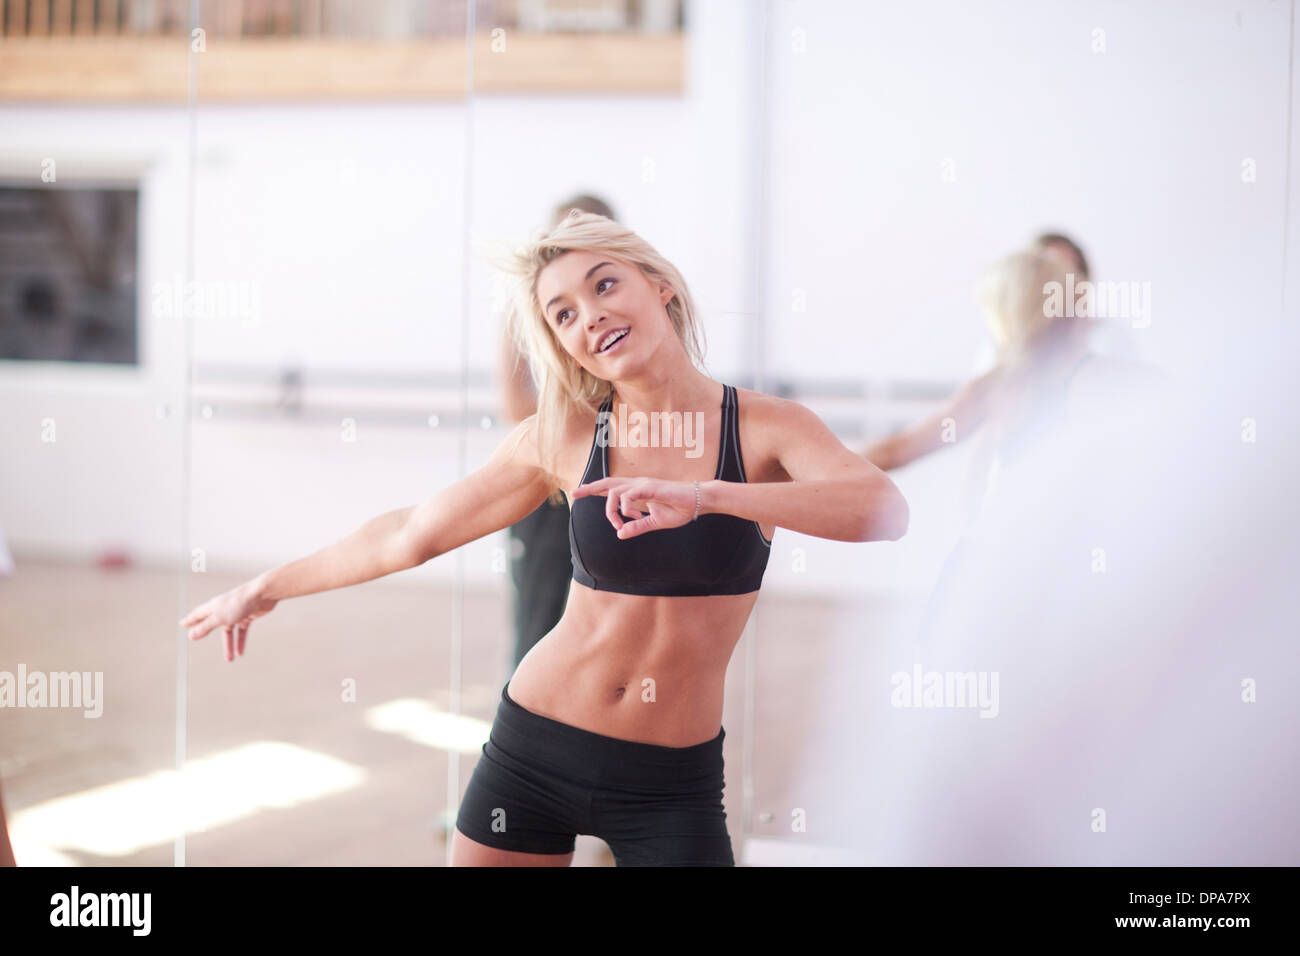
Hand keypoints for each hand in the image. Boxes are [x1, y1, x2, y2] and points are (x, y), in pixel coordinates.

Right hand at [178, 579, 278, 662]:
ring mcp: (236, 613)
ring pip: (228, 631)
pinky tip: (240, 652)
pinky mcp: (247, 616)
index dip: (190, 620)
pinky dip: (241, 641)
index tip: (182, 623)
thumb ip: (205, 627)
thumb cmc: (239, 603)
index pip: (198, 614)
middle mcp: (223, 609)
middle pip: (212, 623)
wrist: (262, 595)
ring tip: (229, 659)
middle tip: (195, 637)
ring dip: (228, 645)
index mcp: (214, 606)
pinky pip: (242, 631)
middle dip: (205, 631)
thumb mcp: (219, 618)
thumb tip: (191, 635)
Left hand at [571, 477, 698, 538]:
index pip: (611, 487)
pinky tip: (634, 516)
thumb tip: (619, 534)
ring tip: (619, 523)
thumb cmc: (679, 509)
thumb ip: (637, 526)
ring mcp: (643, 485)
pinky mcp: (650, 487)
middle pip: (607, 483)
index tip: (577, 492)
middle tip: (574, 493)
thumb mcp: (654, 522)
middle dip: (589, 488)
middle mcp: (637, 484)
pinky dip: (626, 508)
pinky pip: (629, 495)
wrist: (698, 502)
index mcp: (637, 491)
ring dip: (612, 510)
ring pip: (614, 491)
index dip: (593, 489)